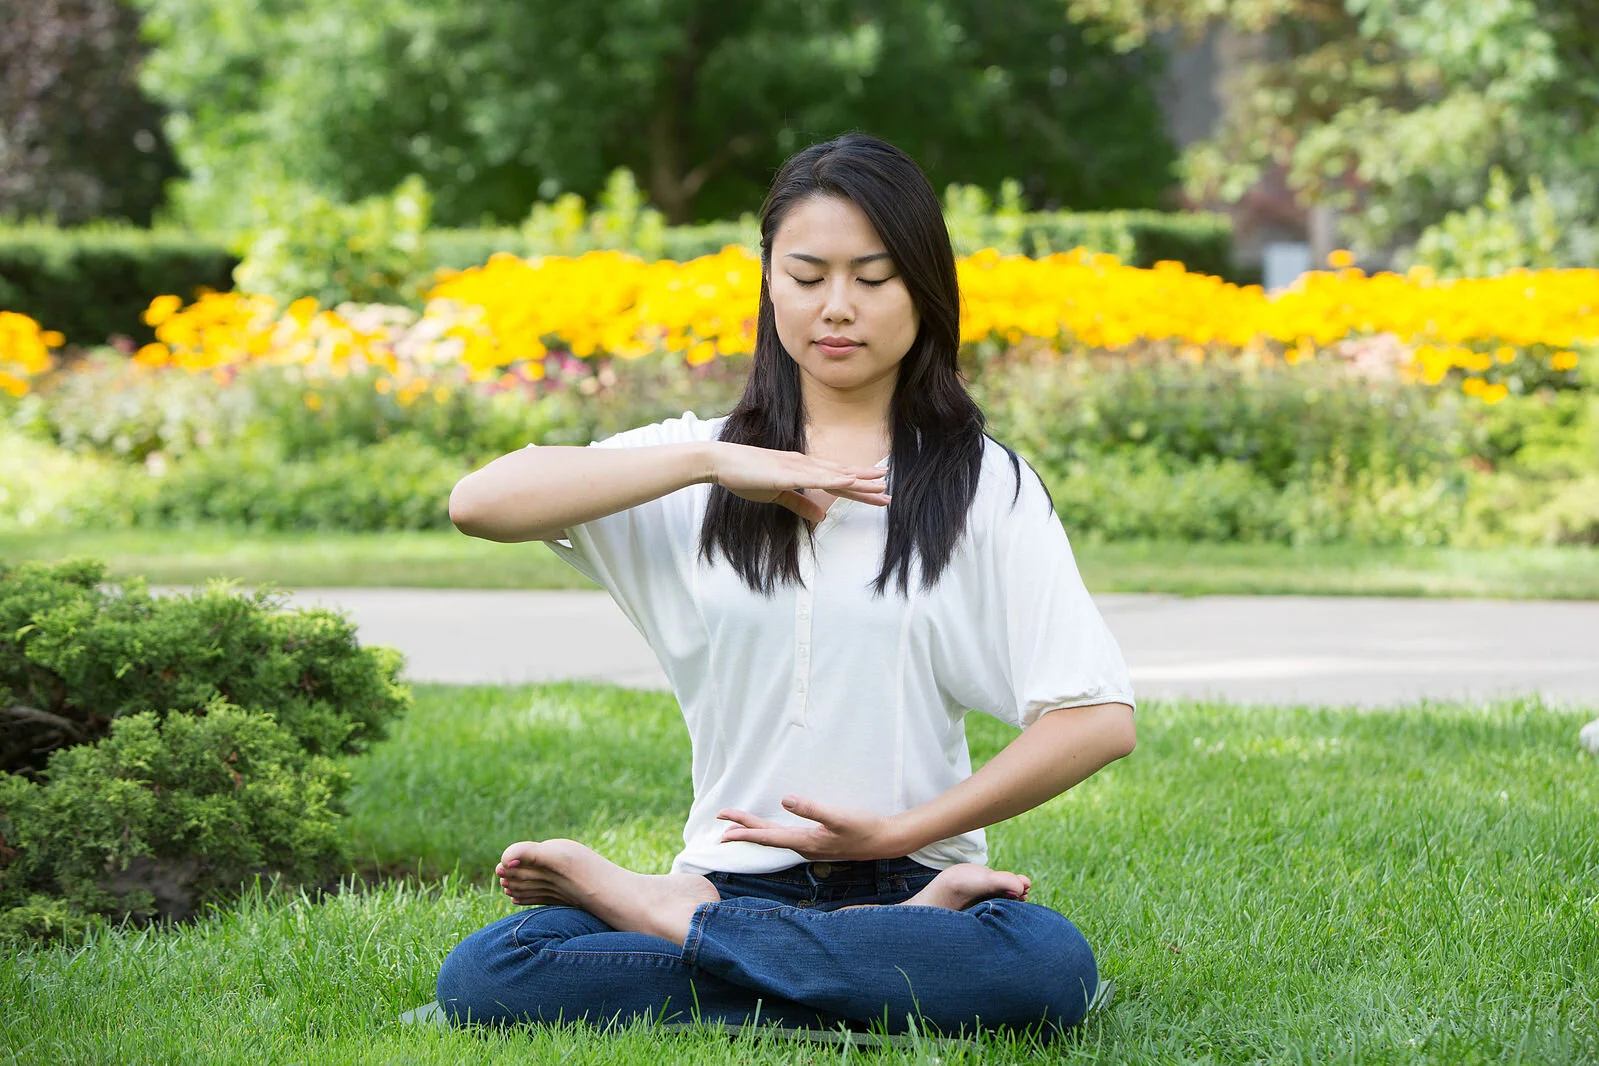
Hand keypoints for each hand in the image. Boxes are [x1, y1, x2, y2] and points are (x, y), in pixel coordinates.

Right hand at [709, 442, 889, 523]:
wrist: (722, 462)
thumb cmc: (747, 476)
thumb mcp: (778, 494)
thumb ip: (800, 504)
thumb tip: (821, 515)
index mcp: (804, 471)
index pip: (837, 482)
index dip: (859, 489)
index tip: (879, 495)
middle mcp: (806, 465)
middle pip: (843, 477)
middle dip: (867, 486)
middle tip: (890, 494)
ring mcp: (798, 467)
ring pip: (835, 475)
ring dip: (859, 480)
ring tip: (881, 485)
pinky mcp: (787, 473)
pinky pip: (815, 477)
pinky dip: (835, 478)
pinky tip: (851, 480)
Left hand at [716, 795, 902, 860]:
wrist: (886, 841)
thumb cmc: (864, 828)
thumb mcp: (839, 817)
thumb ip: (812, 809)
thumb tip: (784, 800)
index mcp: (804, 841)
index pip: (767, 836)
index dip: (744, 831)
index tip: (723, 827)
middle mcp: (804, 847)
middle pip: (767, 837)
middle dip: (742, 830)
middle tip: (720, 823)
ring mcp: (811, 846)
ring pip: (775, 839)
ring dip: (755, 832)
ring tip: (737, 828)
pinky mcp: (818, 842)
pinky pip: (786, 838)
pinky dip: (771, 833)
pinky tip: (773, 830)